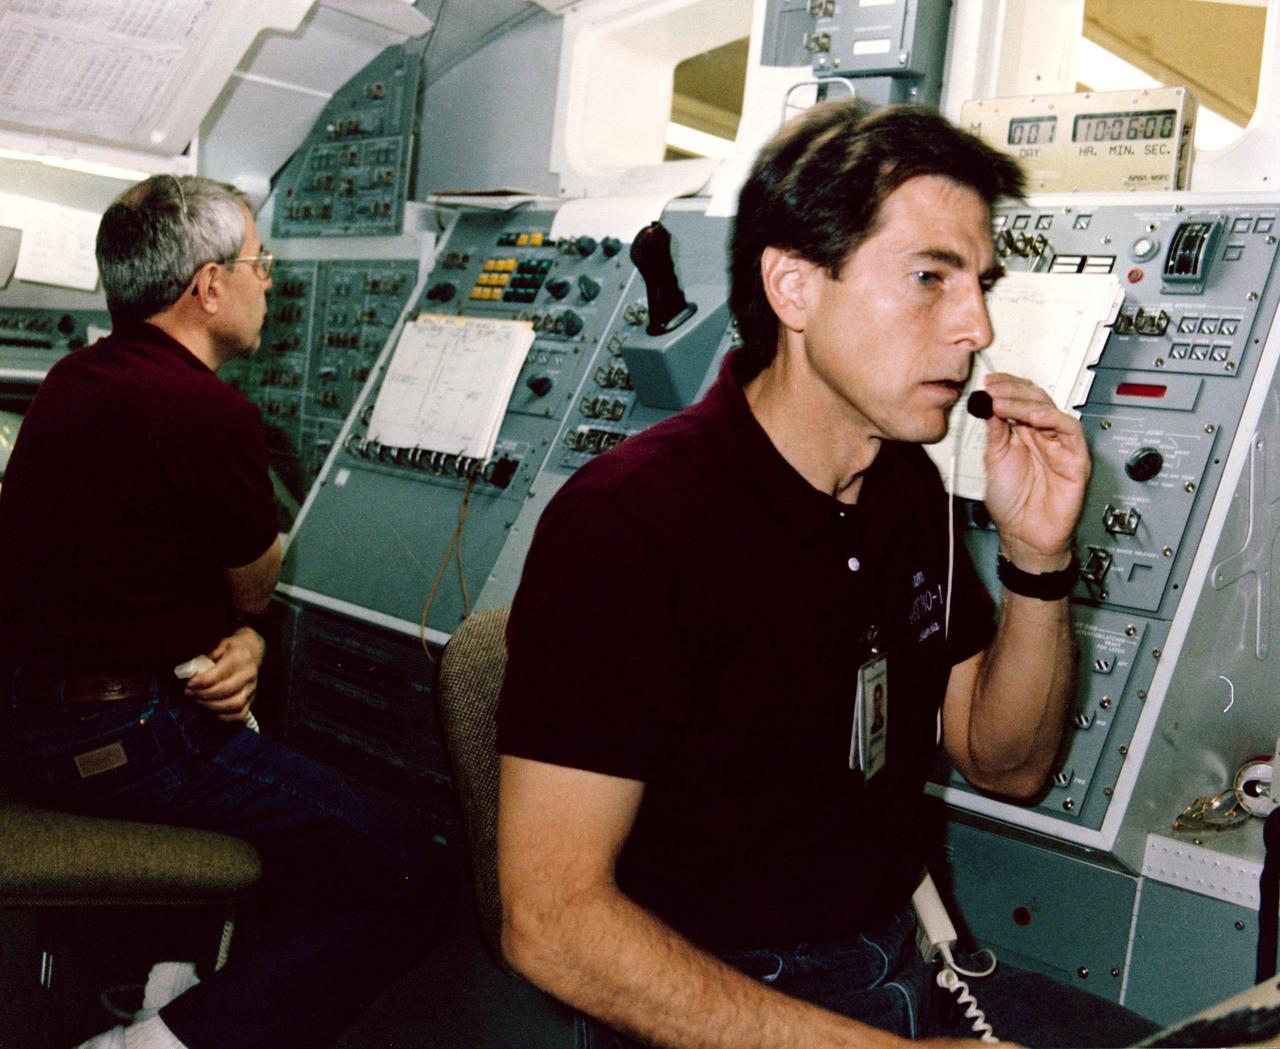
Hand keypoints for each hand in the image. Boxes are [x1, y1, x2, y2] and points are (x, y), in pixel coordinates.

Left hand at [184, 626, 265, 722]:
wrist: (253, 650)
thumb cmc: (232, 648)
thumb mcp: (219, 645)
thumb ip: (206, 658)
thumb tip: (188, 672)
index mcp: (239, 658)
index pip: (218, 675)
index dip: (200, 682)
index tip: (188, 683)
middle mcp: (248, 674)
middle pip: (225, 691)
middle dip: (203, 694)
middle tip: (189, 693)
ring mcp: (252, 688)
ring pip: (234, 705)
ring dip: (212, 706)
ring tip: (198, 701)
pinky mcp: (251, 699)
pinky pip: (240, 714)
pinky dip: (225, 716)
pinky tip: (211, 711)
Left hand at [980, 373, 1090, 571]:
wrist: (1025, 535)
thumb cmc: (1012, 503)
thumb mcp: (994, 460)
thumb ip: (995, 432)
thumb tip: (987, 404)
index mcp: (1022, 433)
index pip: (1019, 399)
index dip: (1006, 387)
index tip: (988, 382)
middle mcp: (1042, 435)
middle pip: (1035, 399)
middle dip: (1013, 390)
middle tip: (993, 389)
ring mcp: (1059, 445)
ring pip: (1051, 410)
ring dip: (1026, 403)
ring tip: (1003, 402)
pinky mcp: (1075, 457)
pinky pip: (1071, 431)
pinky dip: (1053, 420)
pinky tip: (1033, 418)